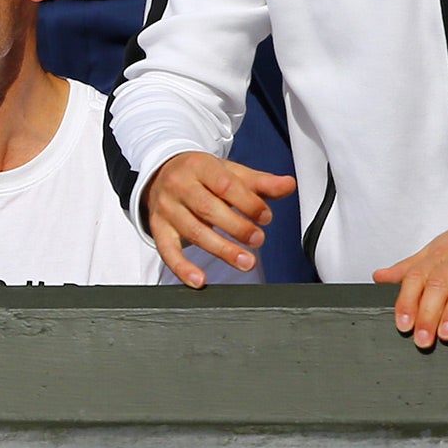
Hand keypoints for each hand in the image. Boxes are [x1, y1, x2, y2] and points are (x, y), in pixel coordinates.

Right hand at [142, 150, 297, 287]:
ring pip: (194, 231)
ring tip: (245, 262)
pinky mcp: (159, 228)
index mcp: (199, 166)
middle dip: (237, 227)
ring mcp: (167, 208)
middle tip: (258, 239)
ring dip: (222, 250)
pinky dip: (182, 267)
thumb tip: (288, 185)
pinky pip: (167, 250)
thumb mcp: (230, 172)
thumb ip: (260, 182)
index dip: (248, 202)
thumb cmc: (201, 175)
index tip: (265, 216)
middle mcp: (180, 186)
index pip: (224, 184)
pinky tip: (198, 280)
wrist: (163, 171)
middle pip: (208, 208)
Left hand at [373, 205, 447, 349]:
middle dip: (428, 313)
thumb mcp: (435, 251)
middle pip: (438, 284)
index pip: (415, 278)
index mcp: (436, 255)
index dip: (407, 301)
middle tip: (422, 339)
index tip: (402, 325)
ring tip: (445, 333)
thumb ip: (409, 268)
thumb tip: (379, 277)